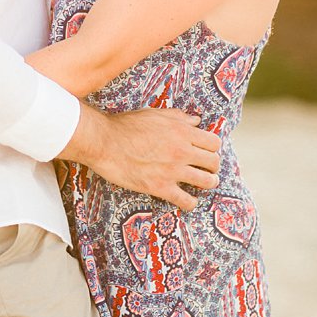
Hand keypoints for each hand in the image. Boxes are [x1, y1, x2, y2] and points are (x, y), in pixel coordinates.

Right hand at [71, 107, 220, 211]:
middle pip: (214, 163)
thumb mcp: (152, 113)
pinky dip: (190, 202)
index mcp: (181, 131)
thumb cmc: (124, 125)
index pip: (214, 142)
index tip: (205, 151)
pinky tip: (185, 200)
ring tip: (201, 183)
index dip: (211, 147)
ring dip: (207, 183)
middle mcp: (182, 151)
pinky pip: (187, 201)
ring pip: (207, 182)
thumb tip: (196, 120)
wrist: (102, 142)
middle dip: (212, 166)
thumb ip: (177, 116)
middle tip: (204, 168)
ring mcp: (173, 170)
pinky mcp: (161, 187)